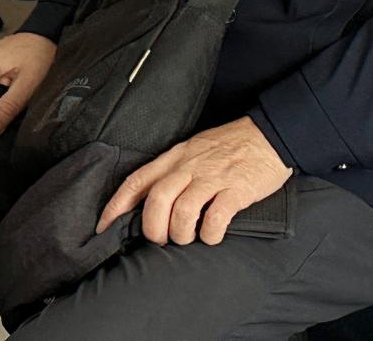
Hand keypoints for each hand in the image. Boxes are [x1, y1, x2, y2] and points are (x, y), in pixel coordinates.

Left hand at [97, 116, 291, 245]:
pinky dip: (209, 234)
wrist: (270, 133)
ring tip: (187, 239)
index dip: (116, 206)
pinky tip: (211, 236)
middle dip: (152, 228)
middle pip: (157, 199)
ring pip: (183, 211)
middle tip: (159, 240)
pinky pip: (216, 217)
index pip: (137, 180)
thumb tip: (150, 200)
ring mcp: (214, 177)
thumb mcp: (193, 149)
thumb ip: (172, 170)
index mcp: (176, 156)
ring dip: (180, 234)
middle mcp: (190, 166)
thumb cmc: (229, 145)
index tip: (103, 227)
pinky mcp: (237, 190)